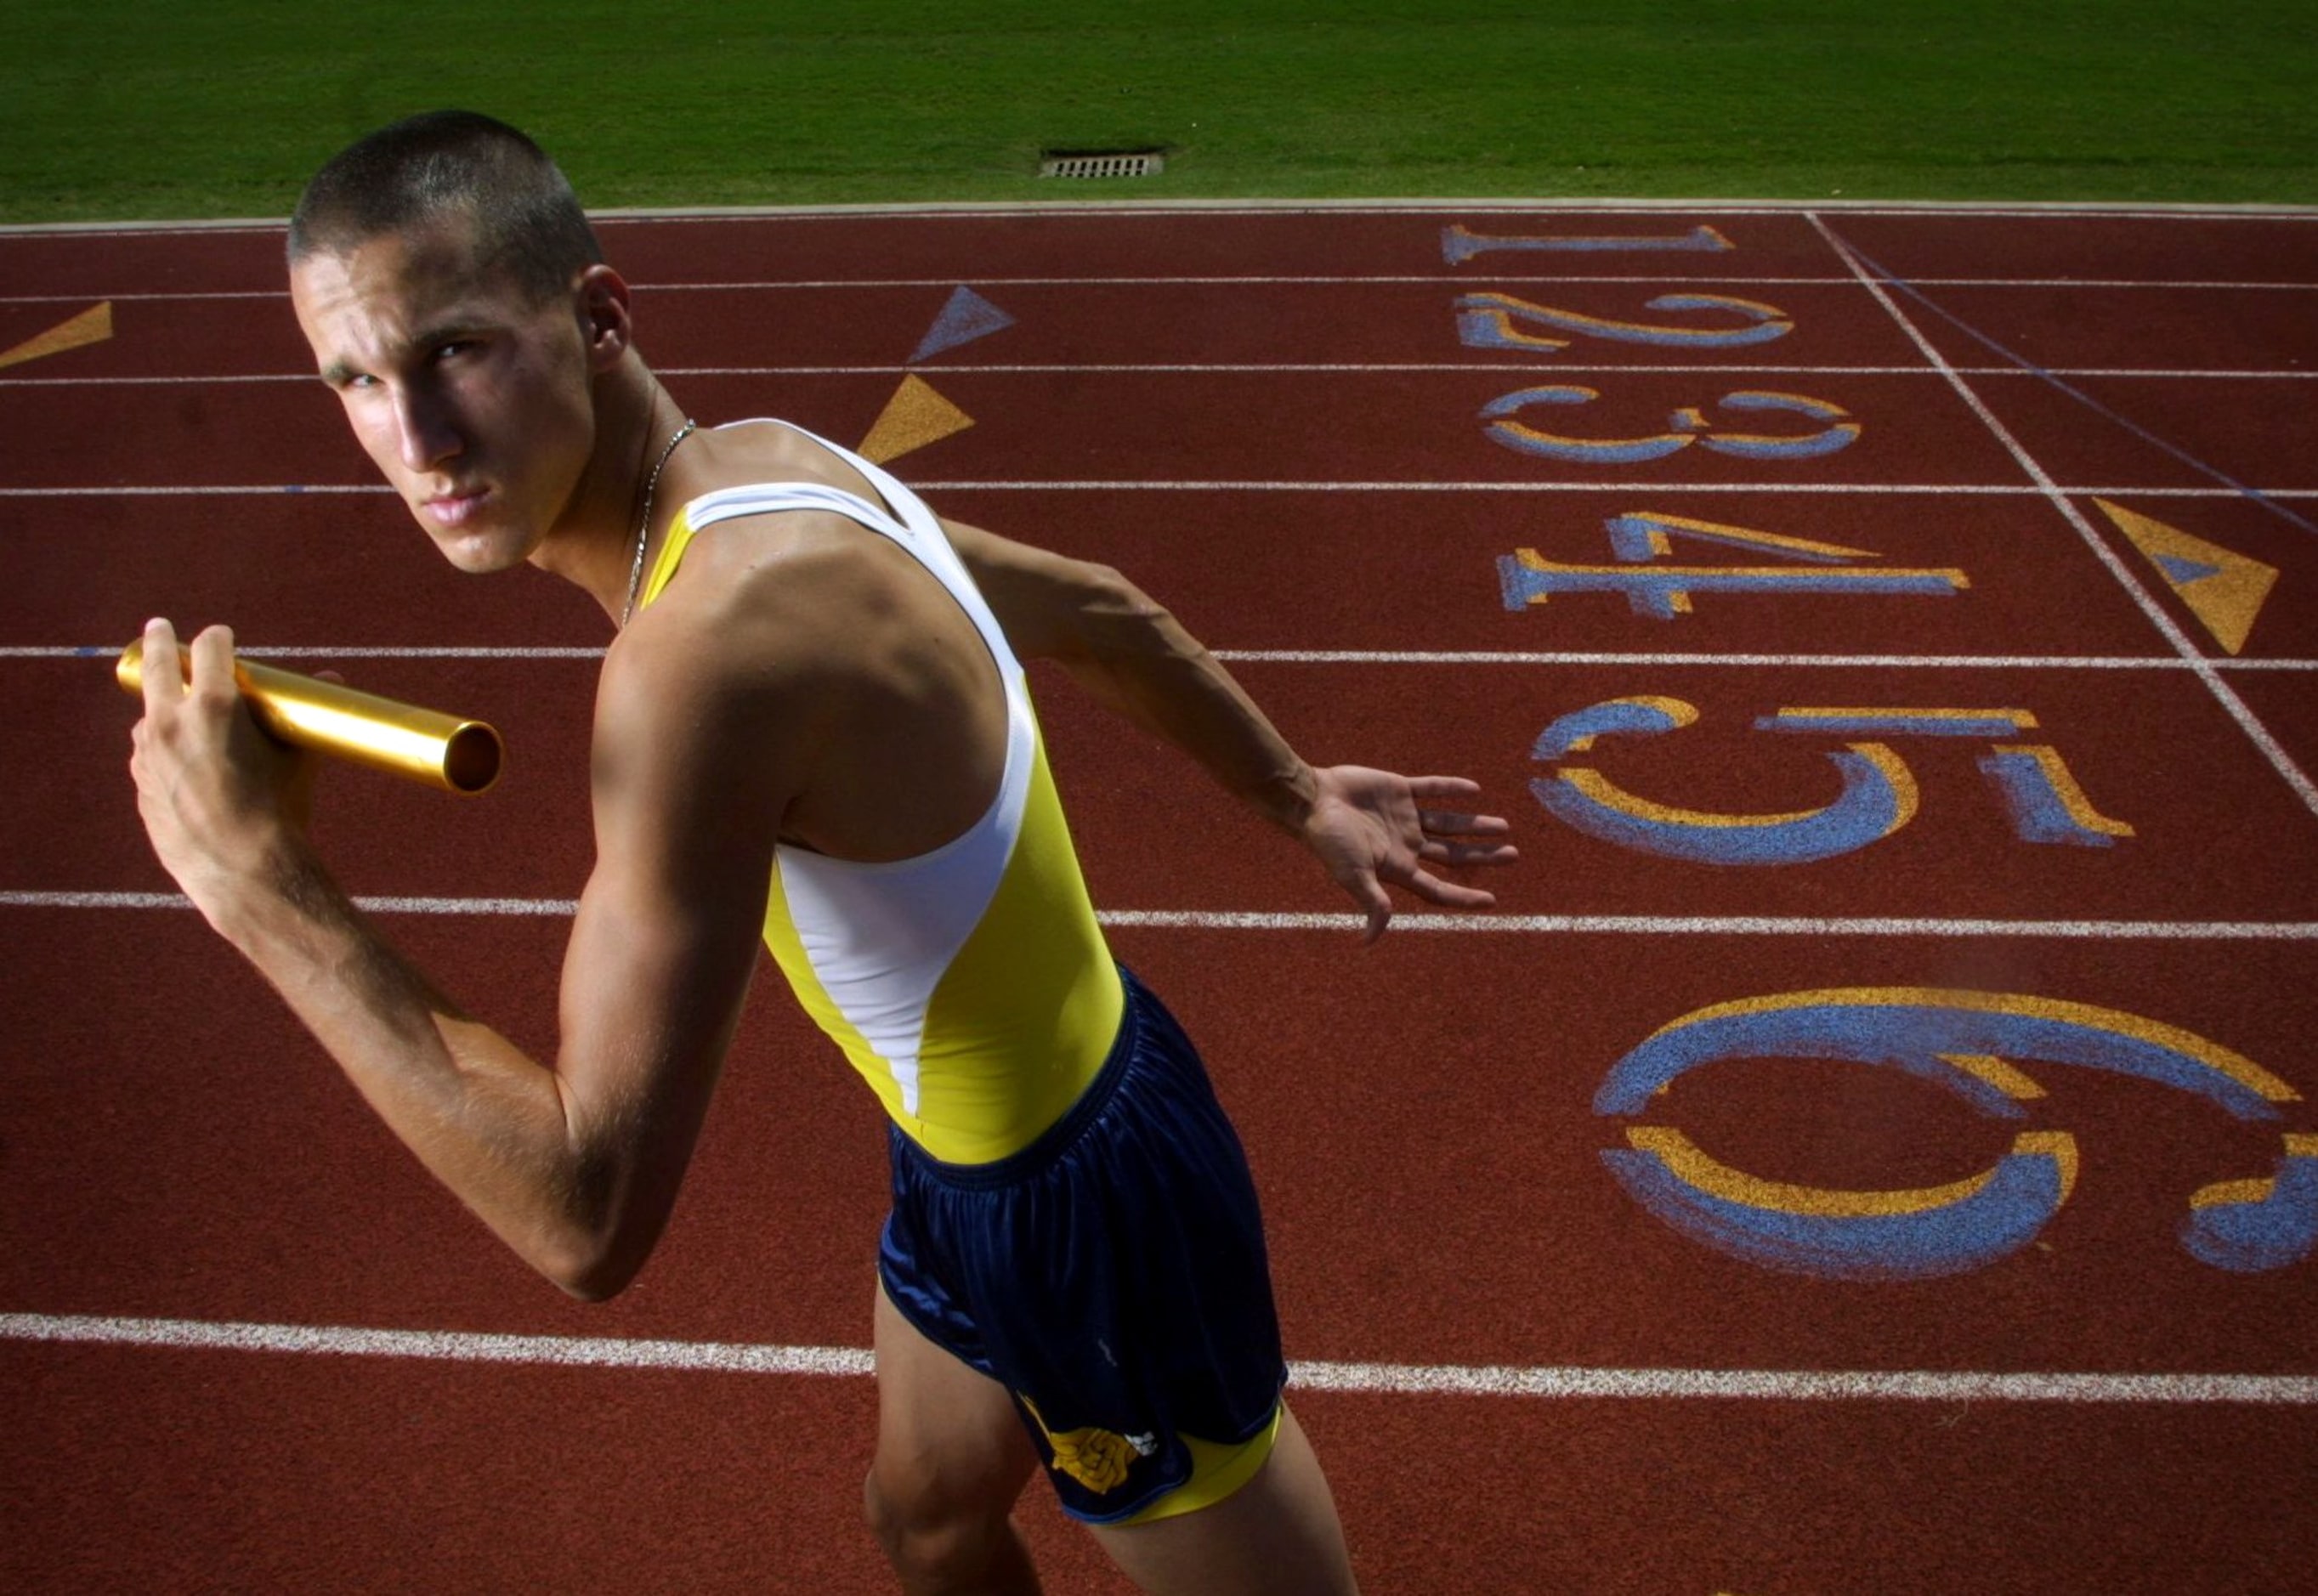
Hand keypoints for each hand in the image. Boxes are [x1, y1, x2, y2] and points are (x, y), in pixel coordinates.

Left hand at [128, 619, 323, 920]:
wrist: (242, 869)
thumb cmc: (278, 810)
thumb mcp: (297, 757)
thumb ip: (304, 716)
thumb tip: (333, 678)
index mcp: (213, 706)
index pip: (208, 649)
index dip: (217, 638)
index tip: (220, 636)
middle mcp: (171, 721)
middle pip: (155, 665)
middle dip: (158, 642)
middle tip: (158, 628)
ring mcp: (148, 753)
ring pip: (149, 715)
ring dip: (162, 707)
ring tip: (179, 712)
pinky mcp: (141, 783)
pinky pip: (148, 755)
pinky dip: (163, 749)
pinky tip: (182, 764)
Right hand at [1297, 765, 1517, 942]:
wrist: (1311, 801)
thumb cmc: (1330, 841)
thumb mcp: (1353, 876)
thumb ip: (1371, 903)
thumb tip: (1369, 943)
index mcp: (1398, 868)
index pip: (1438, 889)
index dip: (1464, 897)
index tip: (1492, 902)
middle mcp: (1405, 845)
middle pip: (1452, 856)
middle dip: (1482, 857)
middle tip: (1513, 854)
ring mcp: (1403, 817)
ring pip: (1448, 823)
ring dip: (1474, 825)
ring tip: (1503, 826)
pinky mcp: (1397, 790)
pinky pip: (1430, 789)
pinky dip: (1450, 789)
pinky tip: (1474, 790)